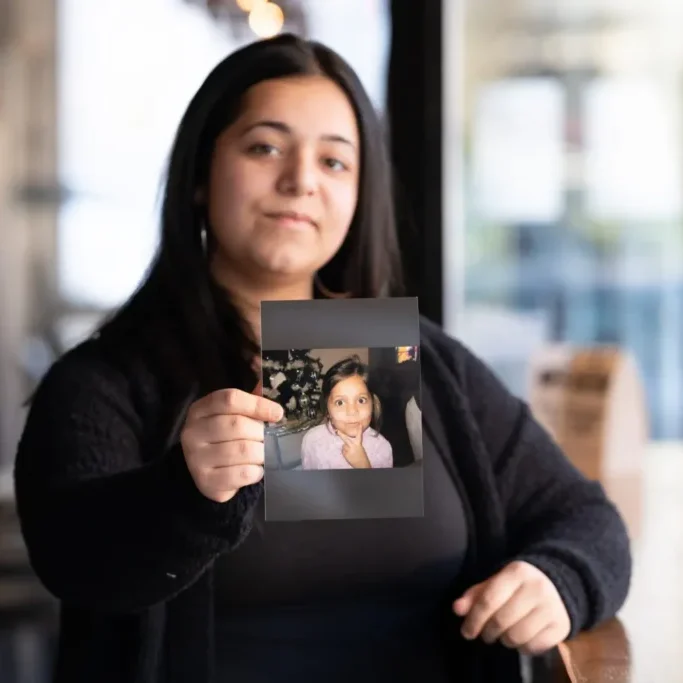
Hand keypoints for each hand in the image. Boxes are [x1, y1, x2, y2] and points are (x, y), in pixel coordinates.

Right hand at [180, 383, 283, 502]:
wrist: (209, 476)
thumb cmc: (226, 439)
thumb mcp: (234, 416)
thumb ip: (251, 400)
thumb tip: (270, 378)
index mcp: (200, 409)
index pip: (230, 399)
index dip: (257, 404)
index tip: (278, 413)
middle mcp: (192, 431)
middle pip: (238, 425)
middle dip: (260, 433)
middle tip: (267, 440)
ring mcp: (196, 458)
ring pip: (242, 450)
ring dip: (260, 453)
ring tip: (261, 455)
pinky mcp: (206, 481)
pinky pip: (242, 473)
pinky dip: (256, 472)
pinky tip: (254, 470)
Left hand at [338, 429, 370, 468]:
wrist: (362, 465)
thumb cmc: (362, 456)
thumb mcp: (360, 448)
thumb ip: (355, 444)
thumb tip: (347, 443)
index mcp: (358, 444)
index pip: (359, 435)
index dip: (359, 429)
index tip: (359, 424)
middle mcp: (352, 446)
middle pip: (345, 439)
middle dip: (340, 434)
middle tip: (336, 430)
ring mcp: (348, 450)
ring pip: (344, 446)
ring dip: (346, 448)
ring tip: (351, 453)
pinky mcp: (345, 454)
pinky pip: (343, 451)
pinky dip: (345, 452)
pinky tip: (349, 455)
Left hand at [453, 561, 570, 655]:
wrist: (558, 584)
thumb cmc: (518, 585)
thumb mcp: (497, 582)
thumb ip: (475, 595)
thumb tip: (457, 609)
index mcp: (517, 572)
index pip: (489, 600)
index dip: (474, 619)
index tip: (467, 632)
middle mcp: (536, 588)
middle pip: (501, 620)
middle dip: (488, 632)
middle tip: (486, 635)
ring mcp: (551, 607)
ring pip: (517, 636)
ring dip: (505, 641)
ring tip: (504, 635)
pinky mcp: (561, 625)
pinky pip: (534, 647)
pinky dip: (523, 648)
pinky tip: (521, 639)